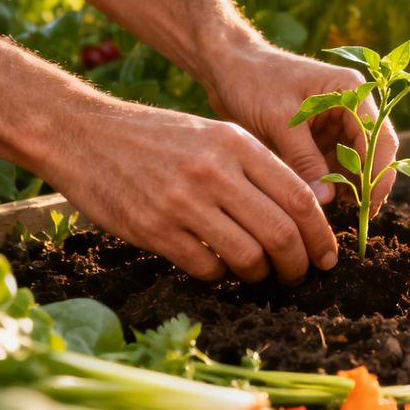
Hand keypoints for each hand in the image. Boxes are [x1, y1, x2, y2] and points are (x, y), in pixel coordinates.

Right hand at [47, 99, 338, 283]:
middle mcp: (215, 171)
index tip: (326, 256)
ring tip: (257, 274)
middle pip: (281, 233)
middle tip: (298, 275)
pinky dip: (219, 275)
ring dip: (259, 274)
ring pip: (248, 257)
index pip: (299, 198)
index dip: (320, 235)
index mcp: (237, 143)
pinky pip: (206, 267)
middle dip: (297, 264)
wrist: (83, 134)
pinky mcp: (154, 229)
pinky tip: (216, 267)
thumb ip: (254, 166)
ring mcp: (183, 202)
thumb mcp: (212, 134)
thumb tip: (302, 211)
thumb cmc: (156, 138)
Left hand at [204, 44, 399, 215]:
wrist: (225, 69)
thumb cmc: (253, 81)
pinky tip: (323, 203)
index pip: (379, 137)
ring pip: (355, 163)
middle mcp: (350, 106)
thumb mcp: (280, 120)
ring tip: (340, 214)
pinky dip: (331, 184)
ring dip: (350, 187)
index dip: (379, 173)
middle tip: (360, 218)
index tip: (369, 205)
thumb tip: (326, 199)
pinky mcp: (318, 138)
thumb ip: (304, 158)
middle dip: (368, 184)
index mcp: (350, 91)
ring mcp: (335, 123)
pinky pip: (334, 165)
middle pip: (373, 152)